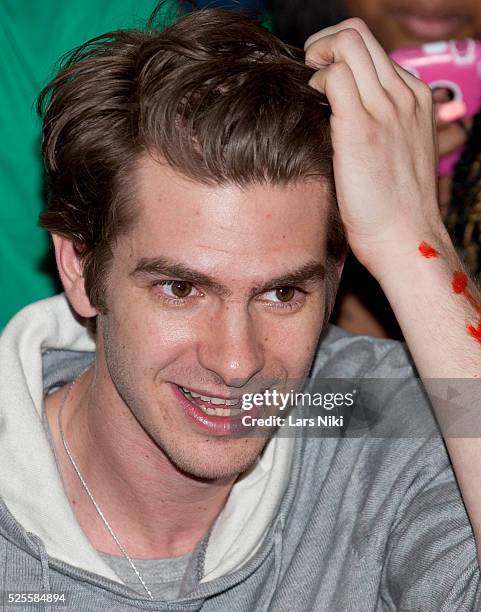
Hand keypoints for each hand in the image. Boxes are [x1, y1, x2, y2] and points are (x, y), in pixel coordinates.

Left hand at [304, 18, 446, 279]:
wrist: (406, 240)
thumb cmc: (393, 207)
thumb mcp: (396, 153)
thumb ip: (378, 123)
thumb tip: (338, 111)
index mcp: (415, 99)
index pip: (372, 50)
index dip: (339, 56)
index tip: (321, 80)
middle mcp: (404, 95)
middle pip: (358, 35)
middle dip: (322, 46)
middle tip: (308, 76)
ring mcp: (386, 108)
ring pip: (347, 44)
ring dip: (316, 59)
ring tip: (308, 92)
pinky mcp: (362, 127)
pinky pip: (333, 76)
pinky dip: (315, 82)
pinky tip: (310, 107)